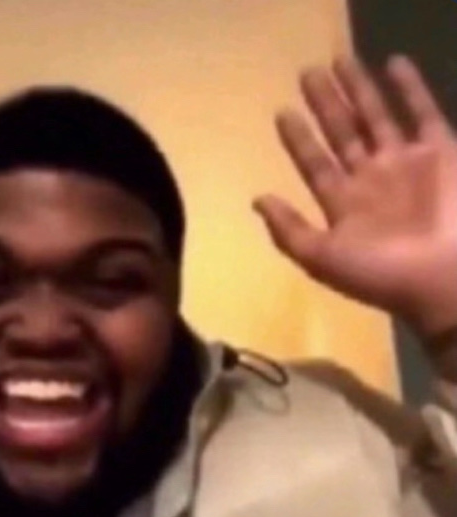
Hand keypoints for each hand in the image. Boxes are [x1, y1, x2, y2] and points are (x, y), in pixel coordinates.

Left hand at [255, 55, 456, 336]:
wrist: (447, 279)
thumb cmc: (383, 273)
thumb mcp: (323, 259)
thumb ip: (289, 230)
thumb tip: (256, 200)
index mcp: (344, 204)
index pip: (315, 163)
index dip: (299, 139)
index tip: (282, 112)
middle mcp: (372, 180)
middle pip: (343, 133)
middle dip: (326, 104)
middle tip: (306, 73)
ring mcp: (407, 165)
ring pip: (377, 117)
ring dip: (359, 90)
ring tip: (340, 60)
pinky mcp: (441, 153)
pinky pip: (424, 113)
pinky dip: (411, 89)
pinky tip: (393, 64)